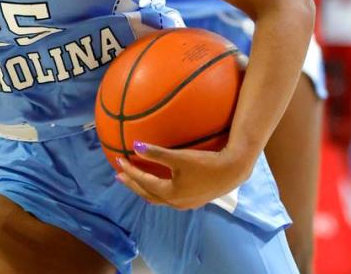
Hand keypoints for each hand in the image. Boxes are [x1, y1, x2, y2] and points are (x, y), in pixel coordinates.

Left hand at [116, 141, 253, 209]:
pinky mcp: (194, 199)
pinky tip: (160, 184)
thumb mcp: (178, 157)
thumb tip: (135, 146)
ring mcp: (185, 203)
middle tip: (119, 176)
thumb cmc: (205, 164)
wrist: (232, 171)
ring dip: (145, 189)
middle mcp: (175, 202)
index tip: (118, 161)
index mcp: (169, 193)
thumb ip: (156, 154)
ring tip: (135, 182)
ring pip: (158, 198)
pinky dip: (158, 191)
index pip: (143, 182)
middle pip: (147, 194)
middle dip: (133, 184)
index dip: (129, 171)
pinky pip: (169, 197)